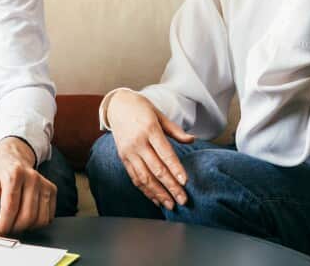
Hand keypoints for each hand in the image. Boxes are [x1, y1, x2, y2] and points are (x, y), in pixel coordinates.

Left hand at [0, 137, 56, 235]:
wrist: (11, 158)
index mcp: (13, 174)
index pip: (11, 208)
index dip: (4, 226)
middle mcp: (31, 177)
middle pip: (27, 216)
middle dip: (14, 229)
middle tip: (5, 229)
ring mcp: (44, 183)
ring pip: (39, 219)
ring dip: (25, 228)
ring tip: (14, 223)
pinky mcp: (51, 190)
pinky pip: (48, 217)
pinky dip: (36, 224)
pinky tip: (25, 217)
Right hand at [105, 90, 193, 209]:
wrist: (117, 105)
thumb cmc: (142, 109)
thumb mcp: (160, 115)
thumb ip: (175, 130)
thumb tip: (192, 140)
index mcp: (150, 129)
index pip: (165, 153)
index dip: (175, 169)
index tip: (184, 182)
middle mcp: (138, 142)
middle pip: (156, 169)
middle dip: (170, 187)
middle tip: (183, 200)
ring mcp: (129, 151)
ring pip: (144, 177)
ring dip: (158, 193)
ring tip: (170, 204)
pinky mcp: (123, 157)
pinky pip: (134, 177)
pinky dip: (145, 190)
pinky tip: (155, 199)